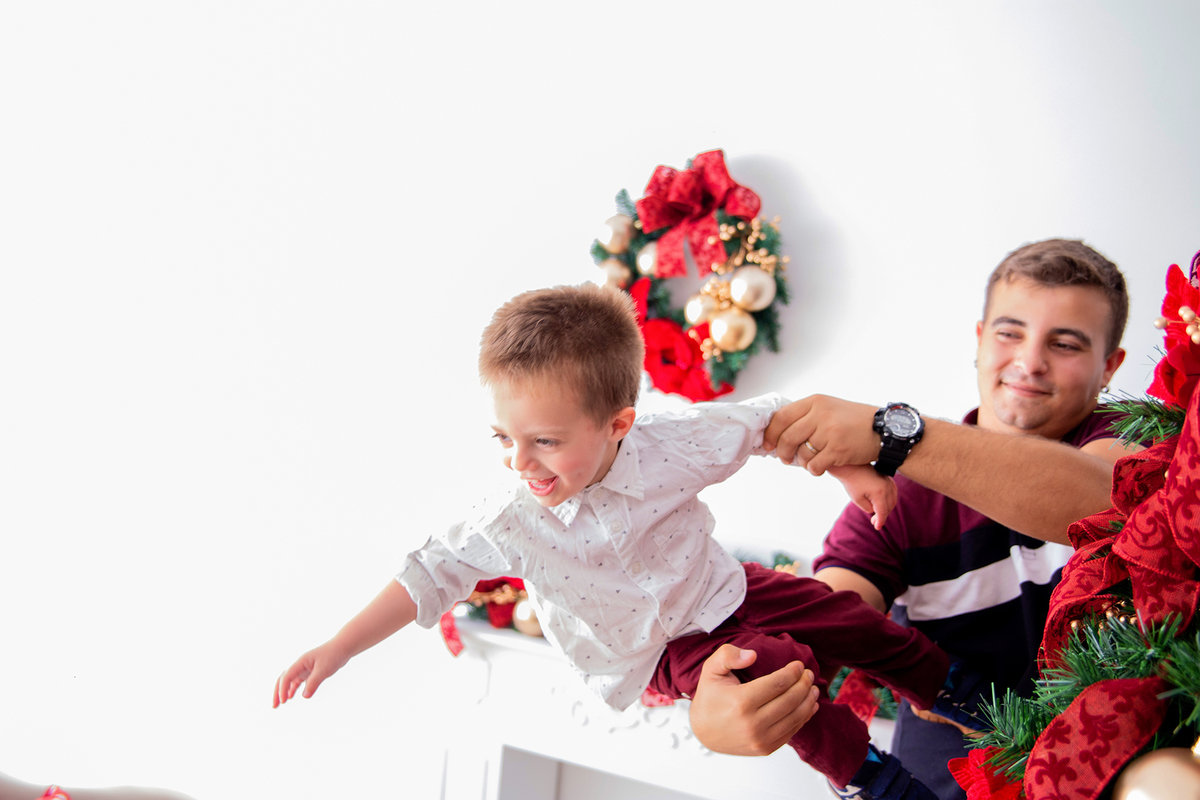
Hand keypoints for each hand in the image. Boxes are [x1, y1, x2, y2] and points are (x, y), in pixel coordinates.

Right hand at [272, 640, 350, 707]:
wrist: (342, 648)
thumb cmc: (333, 655)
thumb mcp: (324, 670)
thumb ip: (314, 682)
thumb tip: (304, 696)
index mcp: (300, 662)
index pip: (286, 677)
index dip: (283, 689)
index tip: (284, 701)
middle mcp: (299, 665)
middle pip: (283, 679)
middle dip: (277, 692)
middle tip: (274, 705)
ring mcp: (304, 669)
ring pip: (289, 681)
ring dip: (283, 692)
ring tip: (280, 704)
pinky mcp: (309, 672)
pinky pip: (297, 682)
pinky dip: (292, 689)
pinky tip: (290, 697)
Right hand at [688, 644, 819, 755]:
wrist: (703, 731)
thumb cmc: (709, 698)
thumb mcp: (711, 670)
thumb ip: (727, 655)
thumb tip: (752, 655)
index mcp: (741, 702)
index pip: (778, 684)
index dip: (792, 672)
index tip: (799, 665)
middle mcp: (752, 724)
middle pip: (790, 700)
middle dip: (803, 684)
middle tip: (808, 674)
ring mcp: (760, 740)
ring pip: (795, 718)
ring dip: (808, 701)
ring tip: (812, 688)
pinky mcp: (765, 749)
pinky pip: (791, 732)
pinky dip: (803, 718)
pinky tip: (808, 706)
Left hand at [764, 395, 879, 475]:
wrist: (884, 430)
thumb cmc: (853, 421)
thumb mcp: (828, 407)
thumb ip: (805, 416)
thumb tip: (776, 432)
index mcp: (815, 402)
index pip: (781, 417)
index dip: (771, 433)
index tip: (767, 444)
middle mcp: (821, 414)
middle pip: (787, 437)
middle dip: (782, 452)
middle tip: (785, 458)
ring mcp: (830, 432)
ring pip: (801, 454)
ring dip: (802, 462)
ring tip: (810, 461)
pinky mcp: (838, 450)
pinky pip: (814, 465)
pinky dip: (814, 469)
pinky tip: (820, 466)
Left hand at [828, 465, 896, 529]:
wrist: (851, 466)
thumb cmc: (852, 483)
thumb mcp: (858, 500)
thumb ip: (868, 508)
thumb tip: (875, 511)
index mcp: (879, 493)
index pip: (883, 512)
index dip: (880, 521)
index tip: (877, 528)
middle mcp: (887, 487)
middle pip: (889, 507)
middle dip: (882, 516)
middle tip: (874, 522)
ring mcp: (888, 482)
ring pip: (893, 500)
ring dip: (887, 508)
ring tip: (878, 514)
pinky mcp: (887, 478)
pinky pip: (894, 491)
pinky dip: (890, 499)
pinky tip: (884, 503)